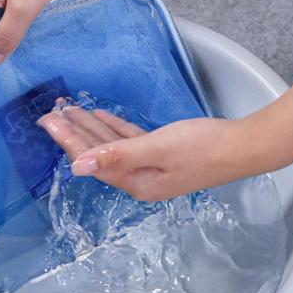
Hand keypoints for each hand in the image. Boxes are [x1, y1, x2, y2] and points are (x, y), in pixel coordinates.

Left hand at [37, 104, 253, 201]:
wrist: (243, 147)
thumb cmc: (204, 147)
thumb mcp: (158, 148)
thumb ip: (118, 155)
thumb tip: (79, 166)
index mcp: (136, 182)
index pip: (92, 160)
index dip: (69, 141)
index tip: (49, 123)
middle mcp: (139, 178)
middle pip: (97, 154)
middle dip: (73, 133)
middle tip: (50, 114)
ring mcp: (150, 166)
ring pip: (111, 145)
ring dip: (90, 127)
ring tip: (68, 110)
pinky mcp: (161, 153)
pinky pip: (129, 140)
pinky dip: (113, 127)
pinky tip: (99, 115)